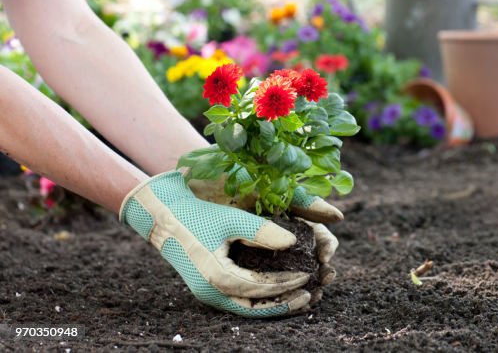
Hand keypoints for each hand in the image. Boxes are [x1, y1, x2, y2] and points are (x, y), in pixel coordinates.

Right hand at [120, 171, 311, 316]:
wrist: (163, 216)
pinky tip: (276, 293)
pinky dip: (259, 300)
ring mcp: (208, 293)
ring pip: (246, 309)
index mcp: (217, 277)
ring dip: (273, 306)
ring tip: (298, 299)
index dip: (287, 284)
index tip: (308, 275)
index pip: (261, 288)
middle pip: (255, 308)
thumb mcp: (232, 219)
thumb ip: (262, 231)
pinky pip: (238, 301)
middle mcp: (212, 292)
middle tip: (309, 295)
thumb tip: (293, 242)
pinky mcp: (208, 288)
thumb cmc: (198, 214)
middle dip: (284, 304)